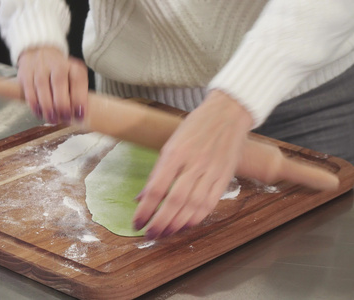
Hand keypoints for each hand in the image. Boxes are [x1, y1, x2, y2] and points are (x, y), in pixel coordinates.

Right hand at [17, 46, 87, 123]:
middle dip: (62, 103)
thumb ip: (77, 94)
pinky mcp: (25, 74)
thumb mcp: (73, 79)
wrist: (38, 54)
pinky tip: (40, 113)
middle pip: (59, 81)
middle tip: (65, 117)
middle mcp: (56, 63)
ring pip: (42, 86)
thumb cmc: (59, 73)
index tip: (80, 113)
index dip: (79, 97)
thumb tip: (79, 115)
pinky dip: (34, 104)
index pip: (78, 79)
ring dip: (48, 106)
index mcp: (72, 65)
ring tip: (52, 118)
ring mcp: (39, 67)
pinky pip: (29, 90)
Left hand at [133, 90, 253, 239]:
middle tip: (150, 235)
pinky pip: (209, 204)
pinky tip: (185, 226)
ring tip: (165, 234)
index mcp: (175, 153)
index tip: (136, 223)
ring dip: (177, 225)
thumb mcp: (170, 143)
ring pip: (192, 207)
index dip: (145, 210)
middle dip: (159, 223)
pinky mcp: (224, 177)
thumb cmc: (195, 127)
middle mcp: (193, 164)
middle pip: (174, 202)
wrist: (228, 113)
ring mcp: (211, 171)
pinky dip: (196, 219)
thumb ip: (157, 172)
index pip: (156, 189)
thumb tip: (141, 197)